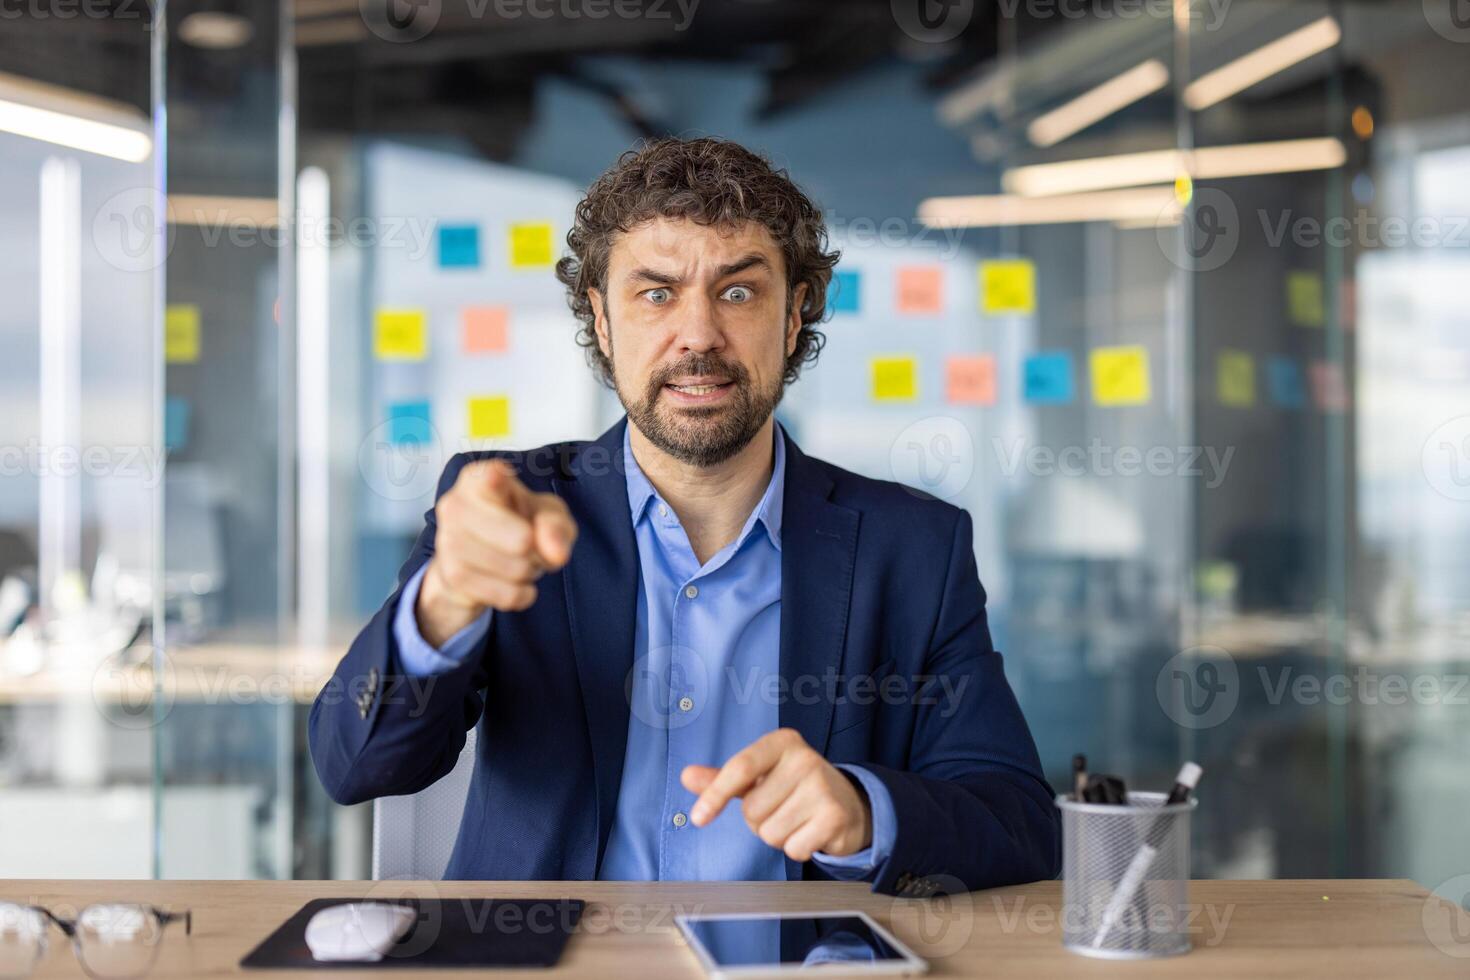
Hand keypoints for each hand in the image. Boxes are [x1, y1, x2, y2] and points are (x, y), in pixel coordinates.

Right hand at [416, 460, 577, 646]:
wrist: (482, 565)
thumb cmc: (518, 525)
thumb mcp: (548, 515)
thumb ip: (556, 526)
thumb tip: (556, 553)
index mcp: (479, 479)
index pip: (490, 476)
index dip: (498, 482)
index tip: (498, 479)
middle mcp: (456, 504)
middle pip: (521, 539)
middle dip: (540, 552)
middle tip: (533, 546)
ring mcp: (447, 541)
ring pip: (511, 568)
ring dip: (528, 572)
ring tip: (523, 563)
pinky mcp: (449, 575)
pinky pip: (501, 594)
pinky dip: (518, 594)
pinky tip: (516, 585)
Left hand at [679, 728, 871, 861]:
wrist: (848, 804)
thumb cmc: (794, 788)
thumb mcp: (759, 776)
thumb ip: (722, 778)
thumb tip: (687, 776)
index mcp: (782, 742)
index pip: (739, 768)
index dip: (715, 795)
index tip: (697, 818)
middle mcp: (805, 759)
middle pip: (752, 810)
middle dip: (759, 820)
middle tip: (782, 807)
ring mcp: (822, 787)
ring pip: (770, 833)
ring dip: (778, 835)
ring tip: (797, 819)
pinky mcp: (834, 817)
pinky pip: (793, 848)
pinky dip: (797, 848)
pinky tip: (811, 831)